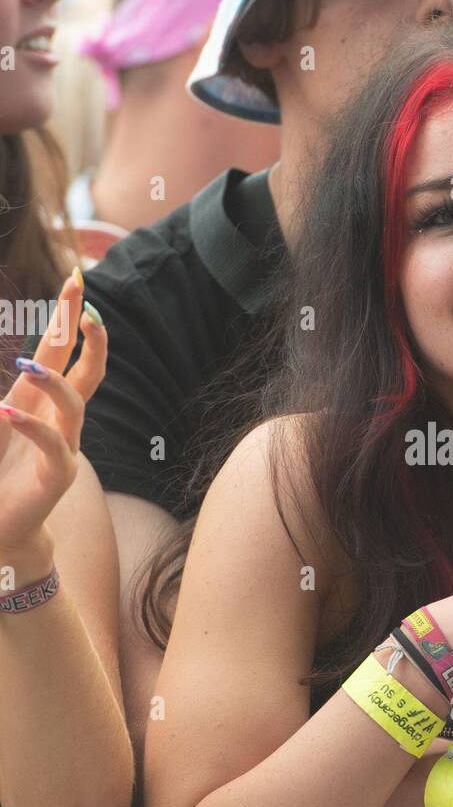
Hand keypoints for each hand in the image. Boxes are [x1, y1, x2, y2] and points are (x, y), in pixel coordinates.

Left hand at [0, 271, 105, 559]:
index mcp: (41, 402)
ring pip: (74, 406)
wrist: (1, 528)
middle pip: (87, 371)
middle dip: (89, 338)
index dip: (69, 316)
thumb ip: (1, 396)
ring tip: (26, 365)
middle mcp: (60, 420)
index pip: (62, 351)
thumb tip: (4, 366)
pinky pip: (54, 447)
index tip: (77, 278)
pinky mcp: (57, 478)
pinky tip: (8, 413)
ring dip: (53, 382)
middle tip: (87, 308)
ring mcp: (65, 449)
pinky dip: (32, 428)